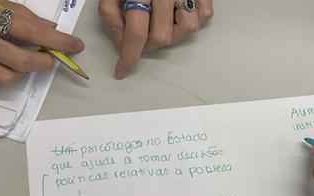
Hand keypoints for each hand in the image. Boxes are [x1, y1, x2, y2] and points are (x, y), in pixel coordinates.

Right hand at [0, 0, 83, 92]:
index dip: (57, 40)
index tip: (75, 45)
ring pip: (5, 77)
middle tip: (49, 59)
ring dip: (21, 74)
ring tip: (21, 64)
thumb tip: (49, 26)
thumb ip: (17, 12)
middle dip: (43, 63)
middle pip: (21, 60)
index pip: (30, 29)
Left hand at [99, 0, 213, 79]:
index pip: (136, 32)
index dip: (129, 55)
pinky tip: (178, 8)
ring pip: (187, 29)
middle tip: (141, 35)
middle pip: (162, 36)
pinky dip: (192, 17)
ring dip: (172, 31)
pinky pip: (204, 17)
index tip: (124, 68)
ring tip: (162, 17)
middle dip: (149, 44)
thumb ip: (110, 11)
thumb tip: (120, 38)